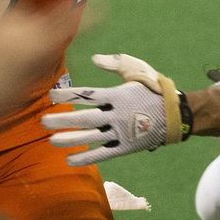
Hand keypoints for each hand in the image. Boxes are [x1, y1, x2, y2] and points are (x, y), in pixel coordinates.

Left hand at [44, 53, 188, 166]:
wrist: (175, 114)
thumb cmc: (153, 88)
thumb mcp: (136, 70)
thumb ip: (115, 63)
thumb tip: (94, 59)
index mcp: (118, 95)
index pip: (88, 94)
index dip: (68, 94)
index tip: (51, 95)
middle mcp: (117, 114)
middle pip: (85, 118)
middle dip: (63, 120)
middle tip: (43, 121)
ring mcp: (121, 132)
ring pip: (91, 137)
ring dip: (70, 139)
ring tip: (51, 141)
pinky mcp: (126, 147)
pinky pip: (103, 153)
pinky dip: (87, 158)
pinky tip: (70, 160)